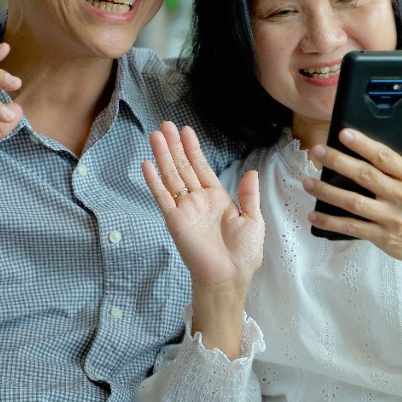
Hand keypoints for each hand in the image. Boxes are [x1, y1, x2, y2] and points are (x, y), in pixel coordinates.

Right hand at [142, 122, 263, 356]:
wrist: (230, 277)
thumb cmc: (244, 254)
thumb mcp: (253, 220)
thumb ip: (248, 195)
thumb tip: (251, 171)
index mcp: (217, 199)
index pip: (202, 167)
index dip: (193, 149)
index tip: (185, 130)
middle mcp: (198, 201)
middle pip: (183, 167)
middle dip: (174, 146)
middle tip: (164, 124)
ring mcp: (185, 210)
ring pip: (171, 176)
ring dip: (163, 156)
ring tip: (155, 135)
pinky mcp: (175, 221)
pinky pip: (162, 197)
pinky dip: (154, 181)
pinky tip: (147, 164)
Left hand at [305, 127, 401, 313]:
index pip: (385, 157)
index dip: (364, 144)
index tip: (344, 134)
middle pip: (365, 176)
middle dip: (338, 162)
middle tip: (317, 152)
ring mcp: (391, 218)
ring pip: (354, 203)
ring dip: (328, 192)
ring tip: (307, 182)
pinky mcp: (383, 237)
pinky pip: (352, 228)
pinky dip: (332, 221)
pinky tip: (315, 214)